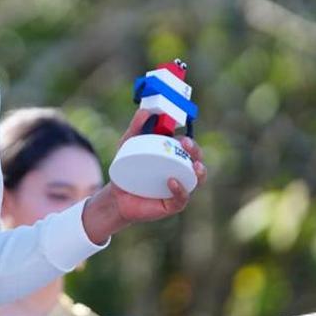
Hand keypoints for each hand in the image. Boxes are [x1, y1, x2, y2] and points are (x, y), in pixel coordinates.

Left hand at [81, 109, 207, 244]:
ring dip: (200, 172)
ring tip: (194, 166)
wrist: (115, 195)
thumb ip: (136, 127)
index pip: (189, 147)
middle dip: (196, 152)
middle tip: (186, 144)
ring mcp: (178, 188)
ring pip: (197, 180)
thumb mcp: (127, 145)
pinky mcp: (171, 204)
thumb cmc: (126, 169)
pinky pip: (182, 198)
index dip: (190, 141)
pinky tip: (172, 181)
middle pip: (197, 160)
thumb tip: (144, 111)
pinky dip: (181, 190)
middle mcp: (180, 172)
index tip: (182, 136)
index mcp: (173, 157)